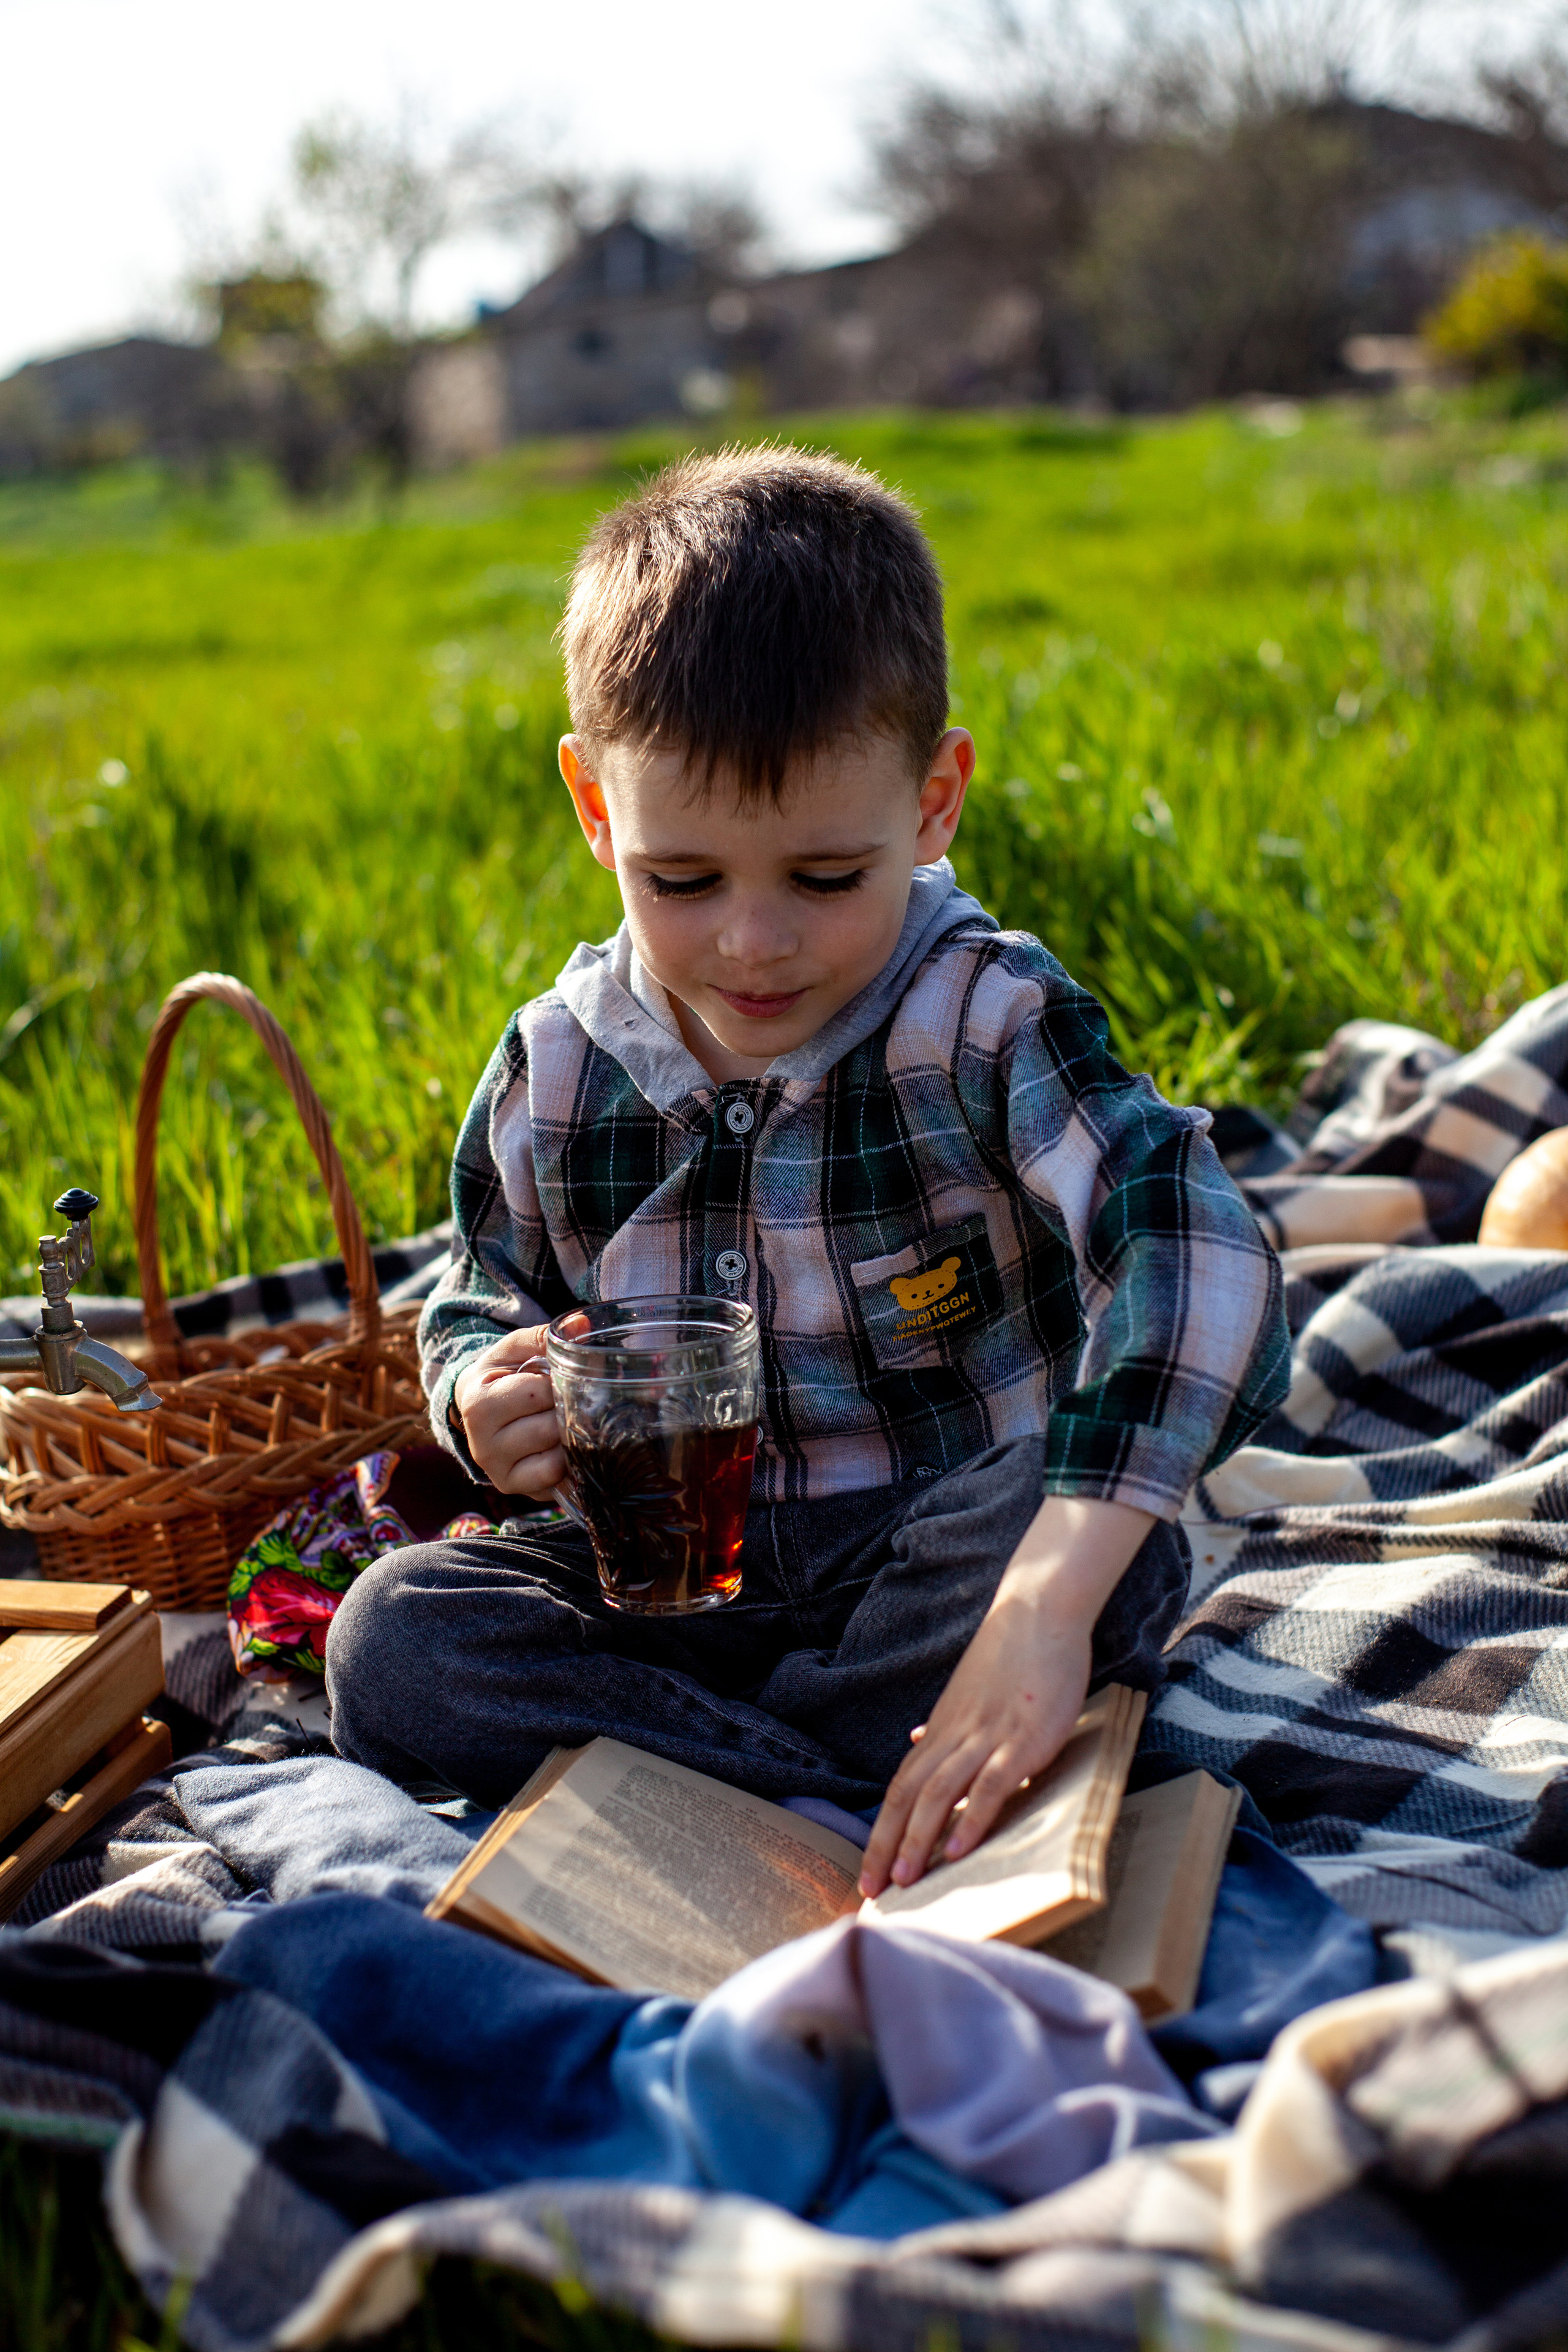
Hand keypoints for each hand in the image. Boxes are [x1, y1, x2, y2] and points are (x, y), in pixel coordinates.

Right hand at [452, 1318, 581, 1496]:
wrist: (477, 1411)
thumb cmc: (501, 1377)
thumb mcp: (512, 1351)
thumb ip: (541, 1336)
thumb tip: (582, 1326)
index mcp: (480, 1403)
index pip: (538, 1393)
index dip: (558, 1383)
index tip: (560, 1379)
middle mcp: (483, 1444)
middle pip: (549, 1428)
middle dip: (567, 1412)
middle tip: (569, 1402)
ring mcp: (498, 1471)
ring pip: (555, 1458)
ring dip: (570, 1439)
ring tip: (567, 1423)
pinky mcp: (514, 1488)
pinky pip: (553, 1481)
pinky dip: (567, 1465)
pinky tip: (565, 1448)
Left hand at [857, 1494, 1153, 1898]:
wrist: (1037, 1613)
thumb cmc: (1010, 1657)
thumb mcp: (967, 1694)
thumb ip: (943, 1726)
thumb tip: (915, 1742)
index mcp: (940, 1731)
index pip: (899, 1788)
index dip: (879, 1831)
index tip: (866, 1871)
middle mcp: (953, 1737)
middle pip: (906, 1797)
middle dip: (885, 1846)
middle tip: (870, 1892)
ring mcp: (986, 1738)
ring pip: (939, 1794)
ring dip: (918, 1839)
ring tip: (905, 1881)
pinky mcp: (1021, 1739)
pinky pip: (989, 1783)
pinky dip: (971, 1817)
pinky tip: (959, 1849)